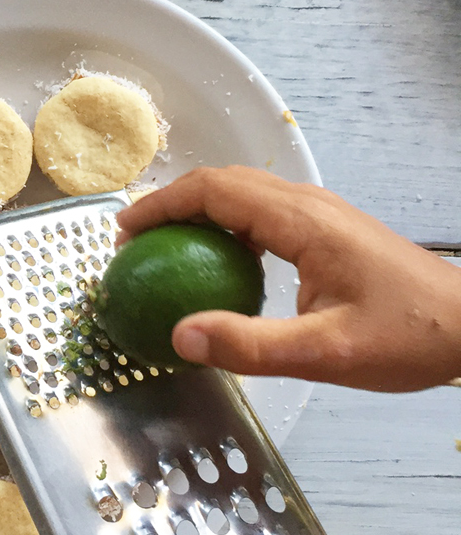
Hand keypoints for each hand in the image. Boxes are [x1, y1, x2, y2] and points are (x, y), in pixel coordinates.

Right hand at [114, 167, 460, 390]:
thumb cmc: (410, 336)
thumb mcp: (326, 352)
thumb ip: (250, 345)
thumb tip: (181, 337)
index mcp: (302, 221)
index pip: (216, 190)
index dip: (162, 205)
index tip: (124, 232)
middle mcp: (308, 205)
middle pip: (224, 183)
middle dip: (171, 203)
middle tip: (131, 241)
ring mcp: (320, 215)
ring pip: (243, 195)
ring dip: (197, 212)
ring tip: (163, 248)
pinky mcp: (327, 232)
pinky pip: (262, 215)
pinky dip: (225, 229)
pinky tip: (216, 267)